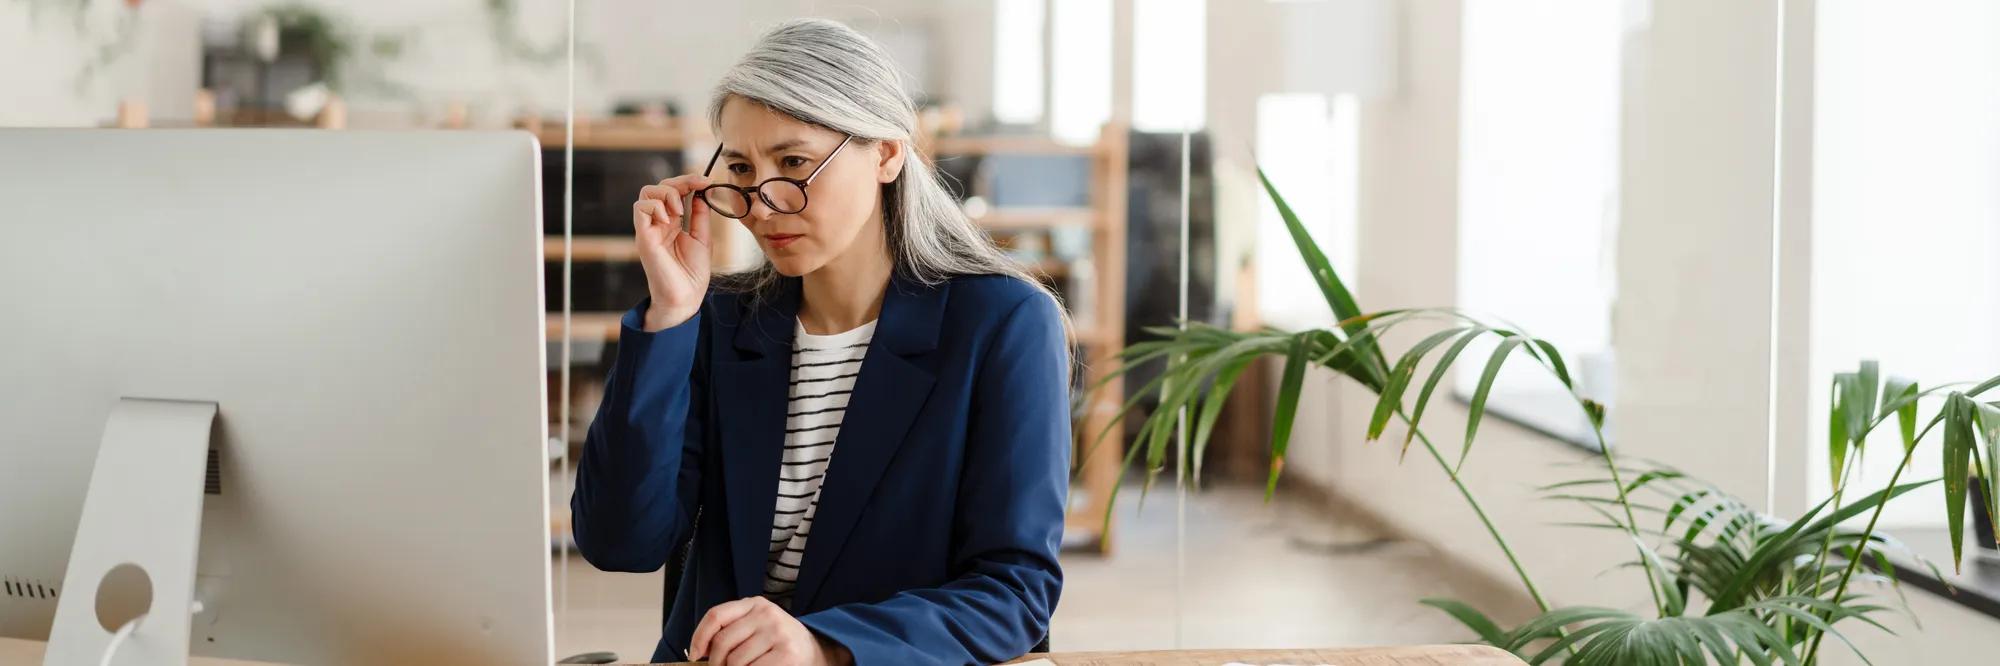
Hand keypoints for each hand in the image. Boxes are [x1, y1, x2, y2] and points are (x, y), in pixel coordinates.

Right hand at [632, 174, 713, 331]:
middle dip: (680, 181)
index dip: (688, 181)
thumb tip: (702, 193)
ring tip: (681, 210)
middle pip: (658, 186)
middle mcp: (658, 223)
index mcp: (671, 223)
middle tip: (698, 186)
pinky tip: (670, 219)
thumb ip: (700, 216)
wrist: (686, 297)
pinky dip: (656, 206)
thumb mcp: (702, 238)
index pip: (673, 191)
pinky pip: (640, 209)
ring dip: (667, 193)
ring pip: (646, 193)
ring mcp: (649, 229)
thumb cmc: (692, 274)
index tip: (706, 181)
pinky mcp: (643, 237)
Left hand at [688, 596, 848, 665]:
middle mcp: (766, 614)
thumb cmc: (777, 642)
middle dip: (716, 663)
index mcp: (755, 604)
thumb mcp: (756, 626)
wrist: (816, 651)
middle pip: (722, 642)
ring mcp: (778, 633)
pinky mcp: (786, 654)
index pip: (716, 616)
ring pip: (735, 661)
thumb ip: (731, 630)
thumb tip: (699, 652)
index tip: (695, 655)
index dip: (699, 637)